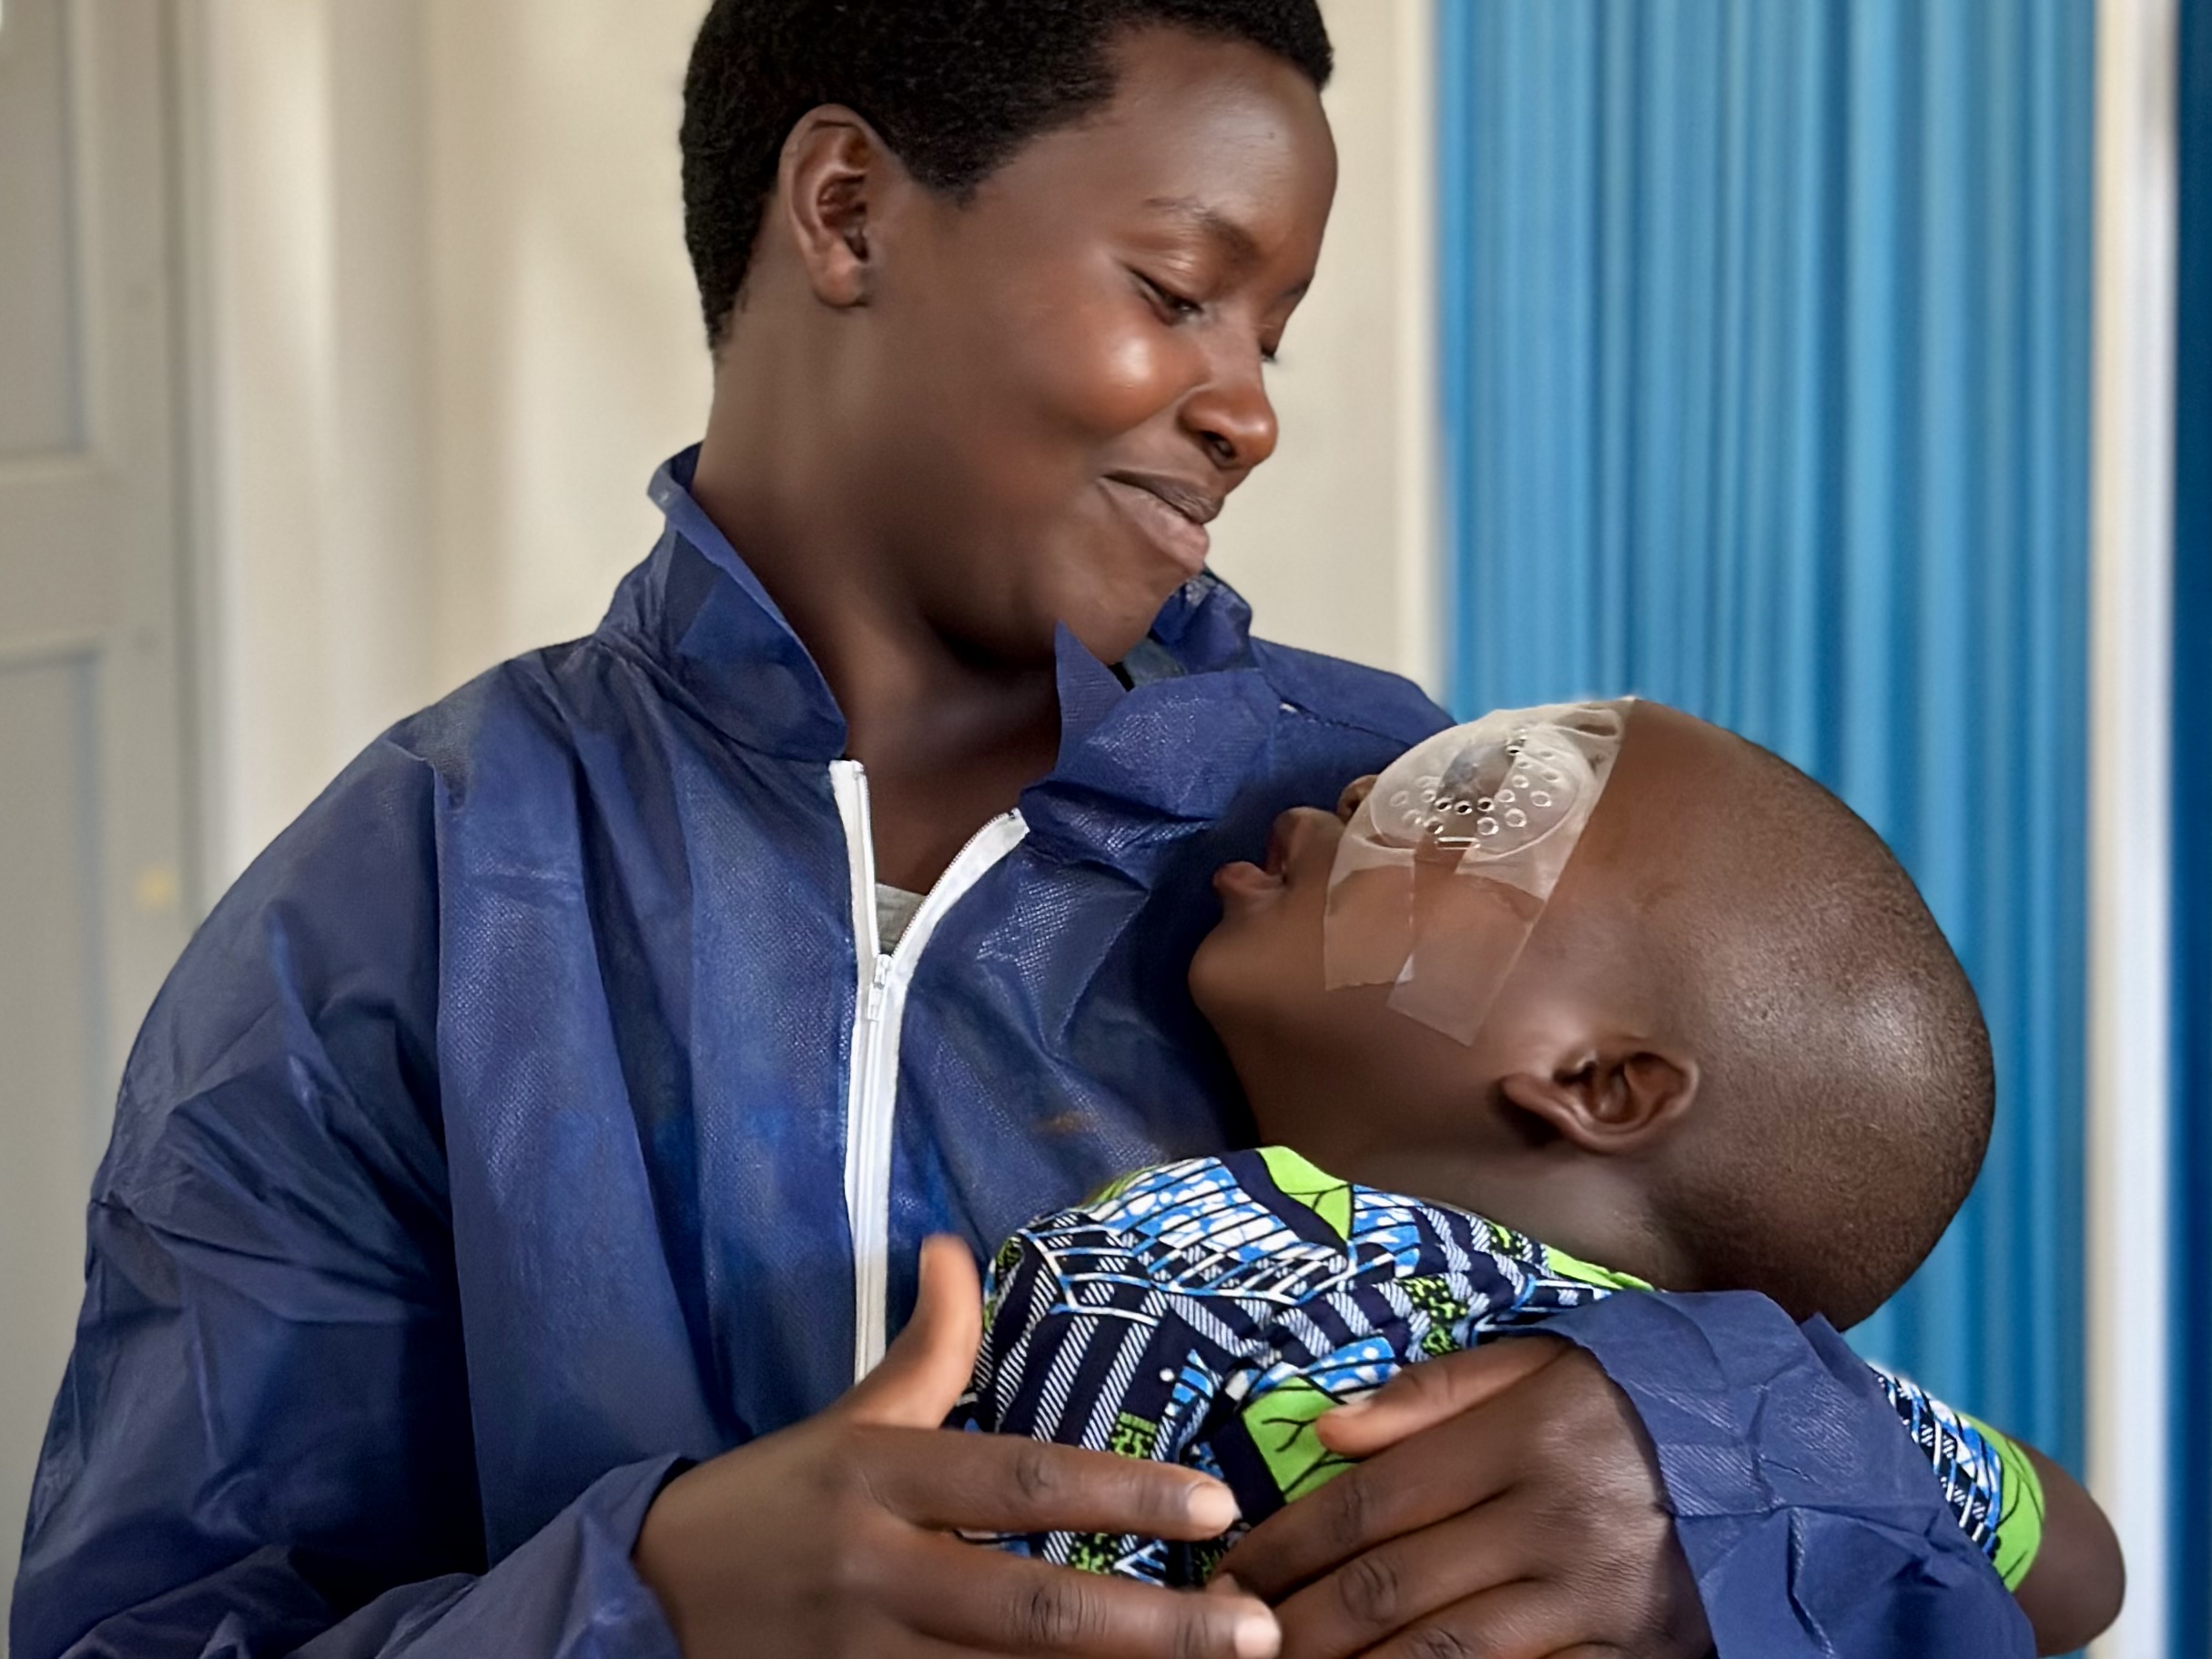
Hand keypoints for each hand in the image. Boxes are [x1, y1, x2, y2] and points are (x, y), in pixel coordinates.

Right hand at [634, 1237, 1281, 1657]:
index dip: (1123, 1495)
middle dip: (1155, 1629)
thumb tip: (954, 1249)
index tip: (1217, 1505)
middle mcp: (875, 1570)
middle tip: (1260, 1631)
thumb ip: (920, 1350)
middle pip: (1031, 1611)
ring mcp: (861, 1658)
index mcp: (878, 1477)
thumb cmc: (770, 1502)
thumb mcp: (845, 1421)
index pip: (1021, 1484)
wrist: (642, 1603)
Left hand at [1213, 1337, 1711, 1658]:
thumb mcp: (1550, 1361)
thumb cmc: (1649, 1403)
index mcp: (1525, 1438)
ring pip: (1441, 1657)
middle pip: (1391, 1588)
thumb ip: (1436, 1392)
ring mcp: (1596, 1600)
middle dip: (1297, 1623)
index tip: (1231, 1572)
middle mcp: (1555, 1521)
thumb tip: (1327, 1431)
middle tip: (1234, 1637)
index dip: (1287, 1545)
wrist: (1794, 1466)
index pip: (1371, 1503)